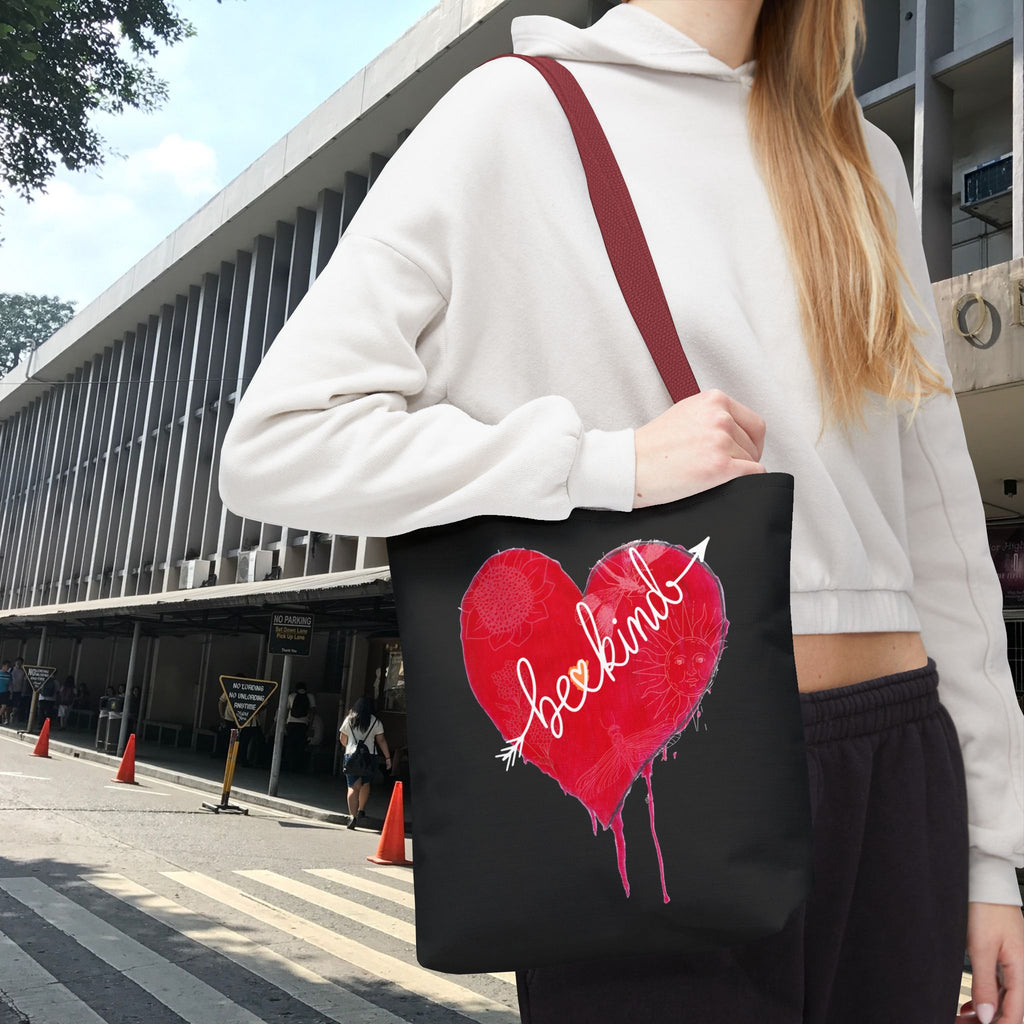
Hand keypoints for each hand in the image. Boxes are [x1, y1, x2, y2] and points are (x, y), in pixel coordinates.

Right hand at [633, 389, 765, 508]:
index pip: (754, 424)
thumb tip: (737, 436)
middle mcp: (720, 417)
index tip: (741, 453)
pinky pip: (753, 476)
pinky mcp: (720, 466)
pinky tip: (724, 485)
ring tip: (709, 475)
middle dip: (742, 459)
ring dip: (737, 473)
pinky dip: (745, 483)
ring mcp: (721, 441)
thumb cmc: (650, 447)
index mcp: (714, 400)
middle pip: (753, 444)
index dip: (750, 443)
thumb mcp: (685, 414)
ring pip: (751, 462)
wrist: (627, 465)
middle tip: (721, 469)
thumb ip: (712, 418)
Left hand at [967, 902, 1023, 1022]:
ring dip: (986, 1012)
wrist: (986, 881)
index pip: (1015, 1013)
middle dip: (990, 1021)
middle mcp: (1022, 969)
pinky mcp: (1004, 956)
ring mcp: (1014, 963)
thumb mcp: (980, 946)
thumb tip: (986, 1016)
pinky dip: (985, 998)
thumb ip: (985, 983)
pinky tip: (970, 1006)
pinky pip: (999, 986)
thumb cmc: (985, 907)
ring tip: (963, 1019)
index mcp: (1022, 969)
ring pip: (1004, 998)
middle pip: (1010, 1008)